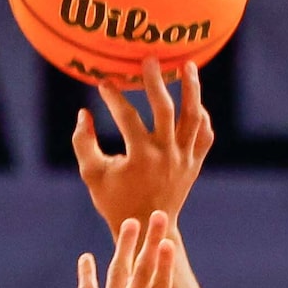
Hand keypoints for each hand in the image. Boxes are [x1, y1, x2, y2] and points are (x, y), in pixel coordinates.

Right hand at [73, 59, 212, 235]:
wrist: (148, 227)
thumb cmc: (115, 201)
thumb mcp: (93, 175)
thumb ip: (83, 143)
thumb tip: (83, 114)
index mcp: (140, 158)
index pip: (127, 117)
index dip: (113, 98)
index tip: (104, 82)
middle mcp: (166, 155)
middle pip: (164, 109)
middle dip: (155, 81)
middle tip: (149, 60)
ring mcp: (184, 159)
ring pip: (193, 116)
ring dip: (191, 89)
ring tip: (188, 66)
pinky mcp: (195, 163)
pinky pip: (204, 133)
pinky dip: (201, 115)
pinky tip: (193, 100)